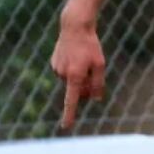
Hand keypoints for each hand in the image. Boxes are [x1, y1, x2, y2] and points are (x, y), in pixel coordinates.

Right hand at [50, 11, 105, 128]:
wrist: (75, 26)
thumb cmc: (90, 45)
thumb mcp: (100, 63)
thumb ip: (98, 83)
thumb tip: (96, 99)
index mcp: (75, 75)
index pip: (71, 100)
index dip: (69, 114)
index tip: (66, 126)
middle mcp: (63, 74)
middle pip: (76, 90)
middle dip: (85, 88)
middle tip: (93, 72)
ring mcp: (57, 68)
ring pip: (71, 80)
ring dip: (78, 74)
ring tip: (82, 57)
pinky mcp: (53, 62)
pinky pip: (65, 71)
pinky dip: (71, 67)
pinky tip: (75, 55)